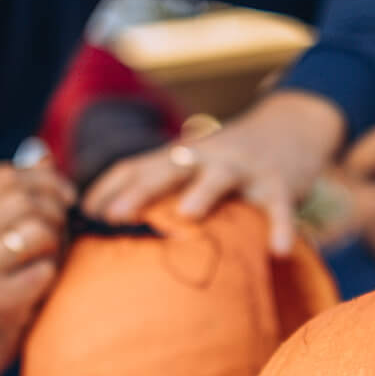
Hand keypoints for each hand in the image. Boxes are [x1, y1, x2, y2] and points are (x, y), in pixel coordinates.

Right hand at [0, 162, 75, 375]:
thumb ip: (12, 199)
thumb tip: (42, 154)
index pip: (5, 177)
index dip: (45, 181)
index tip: (65, 198)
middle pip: (25, 201)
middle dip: (56, 214)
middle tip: (61, 236)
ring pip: (38, 232)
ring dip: (56, 247)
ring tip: (48, 262)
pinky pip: (44, 272)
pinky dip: (51, 278)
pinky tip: (39, 290)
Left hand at [84, 89, 345, 254]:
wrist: (293, 124)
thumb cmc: (229, 159)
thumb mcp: (191, 165)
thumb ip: (157, 187)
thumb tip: (104, 221)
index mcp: (179, 157)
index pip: (135, 167)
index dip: (107, 188)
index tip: (81, 215)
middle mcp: (206, 158)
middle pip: (167, 169)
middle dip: (138, 190)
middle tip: (112, 216)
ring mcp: (243, 168)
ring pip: (220, 176)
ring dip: (203, 192)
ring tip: (187, 215)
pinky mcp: (280, 183)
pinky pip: (280, 207)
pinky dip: (281, 226)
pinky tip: (279, 250)